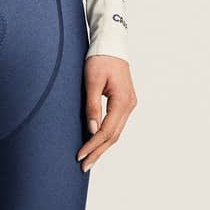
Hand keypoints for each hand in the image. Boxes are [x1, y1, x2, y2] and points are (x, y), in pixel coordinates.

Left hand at [76, 55, 135, 170]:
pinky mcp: (124, 102)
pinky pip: (116, 124)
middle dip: (98, 152)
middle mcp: (129, 105)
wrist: (111, 43)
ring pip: (116, 132)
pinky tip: (97, 143)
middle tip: (84, 166)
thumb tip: (91, 129)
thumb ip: (92, 105)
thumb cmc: (100, 59)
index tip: (80, 156)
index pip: (106, 131)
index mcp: (122, 101)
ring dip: (102, 147)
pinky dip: (106, 136)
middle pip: (113, 136)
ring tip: (89, 160)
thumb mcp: (92, 81)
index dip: (92, 145)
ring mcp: (129, 104)